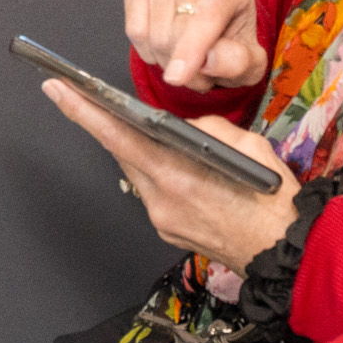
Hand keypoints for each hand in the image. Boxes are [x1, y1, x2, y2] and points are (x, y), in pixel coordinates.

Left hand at [46, 80, 301, 265]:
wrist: (286, 251)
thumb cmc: (271, 198)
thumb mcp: (245, 144)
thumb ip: (205, 128)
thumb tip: (181, 127)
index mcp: (176, 173)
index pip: (116, 136)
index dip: (82, 112)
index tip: (57, 90)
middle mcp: (160, 199)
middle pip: (124, 154)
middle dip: (115, 128)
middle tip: (100, 102)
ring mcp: (161, 219)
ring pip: (139, 175)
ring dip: (143, 154)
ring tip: (158, 138)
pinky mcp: (167, 232)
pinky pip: (153, 195)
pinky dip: (161, 177)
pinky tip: (181, 171)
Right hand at [125, 0, 263, 90]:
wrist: (216, 25)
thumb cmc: (234, 41)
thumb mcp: (251, 62)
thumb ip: (238, 62)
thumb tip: (210, 60)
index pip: (207, 16)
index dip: (191, 50)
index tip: (177, 77)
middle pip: (177, 31)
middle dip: (185, 66)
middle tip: (201, 74)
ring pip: (154, 34)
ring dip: (167, 61)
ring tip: (187, 60)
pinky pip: (135, 29)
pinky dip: (147, 50)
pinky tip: (165, 47)